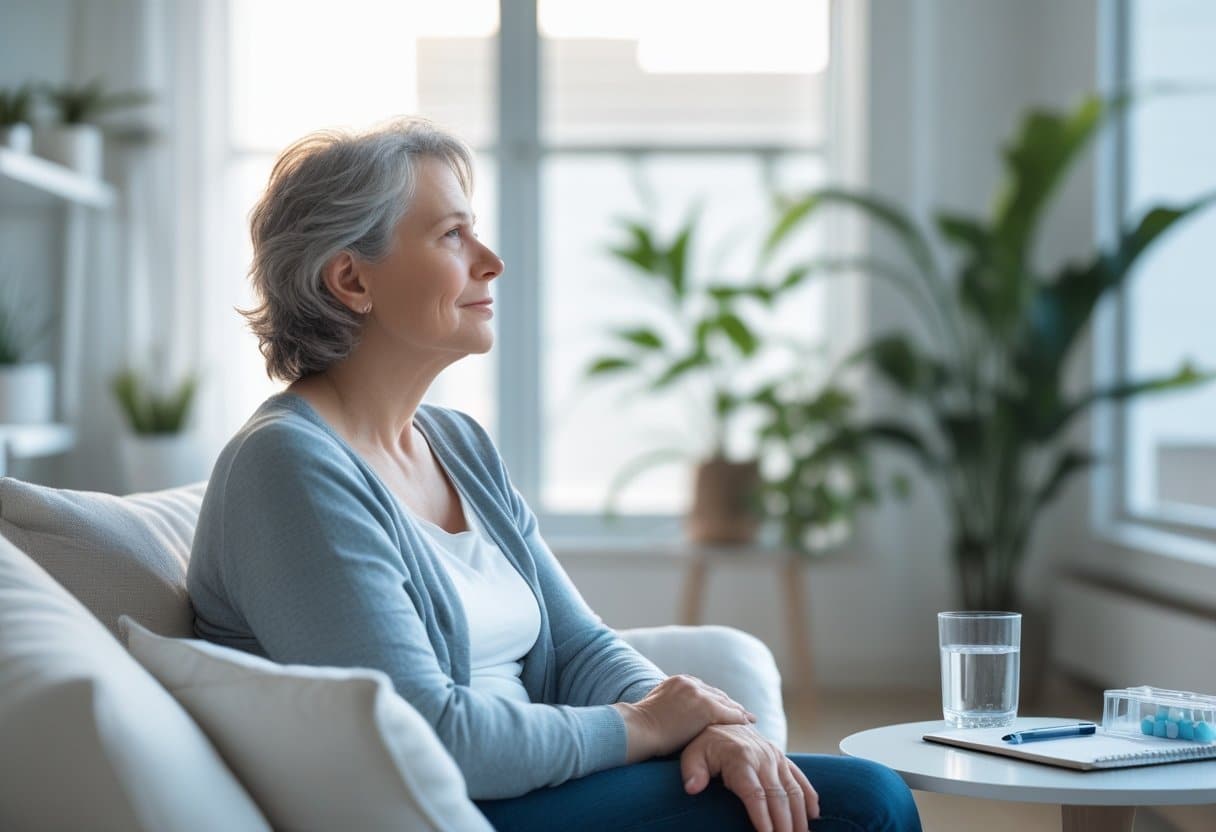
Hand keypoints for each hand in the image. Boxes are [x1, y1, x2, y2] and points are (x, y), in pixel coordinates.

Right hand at [612, 674, 756, 762]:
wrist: (638, 728)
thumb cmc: (640, 725)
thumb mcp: (655, 705)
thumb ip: (668, 703)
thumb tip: (671, 714)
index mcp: (677, 681)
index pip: (703, 690)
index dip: (715, 699)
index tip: (723, 705)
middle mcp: (689, 683)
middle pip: (716, 694)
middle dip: (729, 703)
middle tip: (742, 712)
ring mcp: (698, 694)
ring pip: (725, 702)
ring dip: (737, 710)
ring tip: (749, 718)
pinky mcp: (705, 708)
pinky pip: (728, 713)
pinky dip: (739, 718)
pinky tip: (748, 722)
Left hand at [681, 724, 819, 831]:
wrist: (722, 720)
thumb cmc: (705, 744)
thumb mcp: (692, 754)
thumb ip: (692, 771)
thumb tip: (693, 788)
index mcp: (740, 758)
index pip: (755, 793)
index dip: (762, 816)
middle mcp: (763, 758)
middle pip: (778, 796)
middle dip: (785, 823)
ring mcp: (776, 758)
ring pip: (794, 790)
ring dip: (800, 815)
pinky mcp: (783, 758)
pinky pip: (800, 778)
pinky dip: (809, 796)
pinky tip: (813, 814)